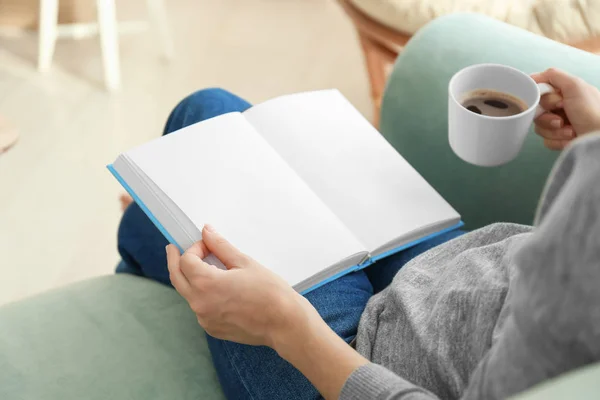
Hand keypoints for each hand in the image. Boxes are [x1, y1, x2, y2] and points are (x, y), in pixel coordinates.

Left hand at [166, 225, 318, 350]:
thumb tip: (207, 232)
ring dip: (191, 279)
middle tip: (172, 249)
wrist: (284, 322)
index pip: (186, 261)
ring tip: (203, 268)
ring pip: (188, 294)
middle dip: (174, 261)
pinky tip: (216, 289)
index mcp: (206, 284)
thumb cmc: (269, 291)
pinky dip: (202, 295)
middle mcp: (200, 303)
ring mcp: (205, 319)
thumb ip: (220, 247)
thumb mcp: (244, 262)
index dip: (195, 248)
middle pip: (177, 278)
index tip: (207, 244)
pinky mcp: (212, 329)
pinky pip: (199, 308)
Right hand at [531, 68, 599, 149]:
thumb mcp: (574, 85)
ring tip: (570, 131)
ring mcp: (559, 125)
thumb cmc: (591, 111)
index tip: (557, 103)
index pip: (540, 94)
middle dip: (548, 117)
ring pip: (539, 127)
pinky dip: (557, 140)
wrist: (598, 137)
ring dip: (553, 130)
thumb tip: (532, 77)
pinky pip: (546, 140)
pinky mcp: (558, 139)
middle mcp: (561, 108)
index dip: (544, 100)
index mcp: (565, 94)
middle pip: (537, 112)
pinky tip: (570, 138)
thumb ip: (553, 75)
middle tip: (562, 119)